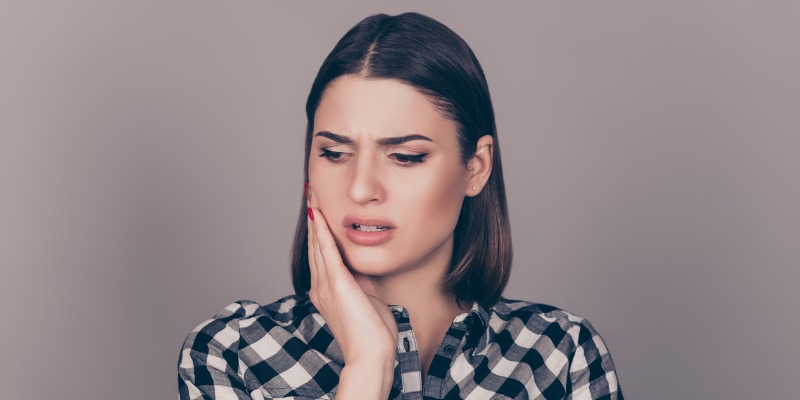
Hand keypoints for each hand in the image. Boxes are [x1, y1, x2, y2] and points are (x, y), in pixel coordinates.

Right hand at [306, 205, 398, 364]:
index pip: (320, 254)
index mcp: (326, 291)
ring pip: (317, 244)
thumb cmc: (373, 333)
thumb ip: (360, 282)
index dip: (318, 231)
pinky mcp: (338, 284)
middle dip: (313, 218)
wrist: (371, 353)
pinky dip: (321, 232)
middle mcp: (320, 287)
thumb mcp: (366, 299)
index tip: (318, 209)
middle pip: (314, 245)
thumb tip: (361, 267)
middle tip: (311, 193)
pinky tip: (318, 214)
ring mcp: (326, 286)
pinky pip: (326, 252)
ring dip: (315, 218)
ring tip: (312, 195)